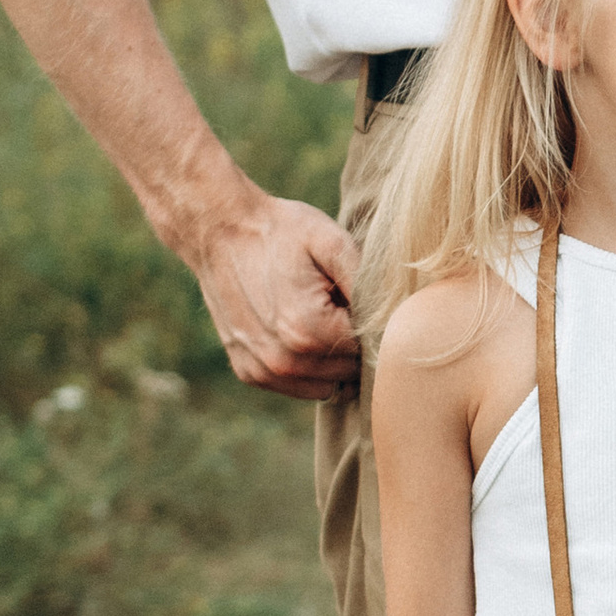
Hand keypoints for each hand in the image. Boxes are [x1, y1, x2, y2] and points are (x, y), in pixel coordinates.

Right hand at [191, 189, 361, 397]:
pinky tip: (295, 330)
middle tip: (334, 303)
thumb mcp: (331, 241)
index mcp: (310, 331)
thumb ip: (366, 282)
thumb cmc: (280, 232)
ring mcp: (265, 371)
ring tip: (315, 316)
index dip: (371, 323)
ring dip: (329, 360)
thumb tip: (397, 317)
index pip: (371, 351)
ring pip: (328, 386)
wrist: (219, 230)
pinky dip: (305, 366)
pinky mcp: (250, 373)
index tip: (354, 297)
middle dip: (351, 343)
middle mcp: (285, 361)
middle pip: (350, 372)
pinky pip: (298, 386)